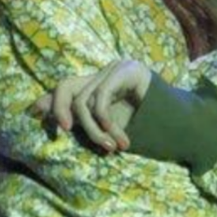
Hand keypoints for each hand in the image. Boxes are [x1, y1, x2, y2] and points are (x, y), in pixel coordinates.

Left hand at [32, 60, 151, 152]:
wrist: (180, 125)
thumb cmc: (141, 127)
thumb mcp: (102, 126)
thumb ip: (75, 117)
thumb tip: (36, 107)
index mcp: (96, 83)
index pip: (66, 86)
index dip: (52, 102)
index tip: (43, 120)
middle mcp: (103, 72)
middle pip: (67, 87)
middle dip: (61, 112)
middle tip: (63, 133)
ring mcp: (116, 68)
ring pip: (85, 100)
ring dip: (94, 130)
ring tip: (111, 148)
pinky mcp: (128, 71)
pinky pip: (102, 97)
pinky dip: (105, 122)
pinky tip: (119, 138)